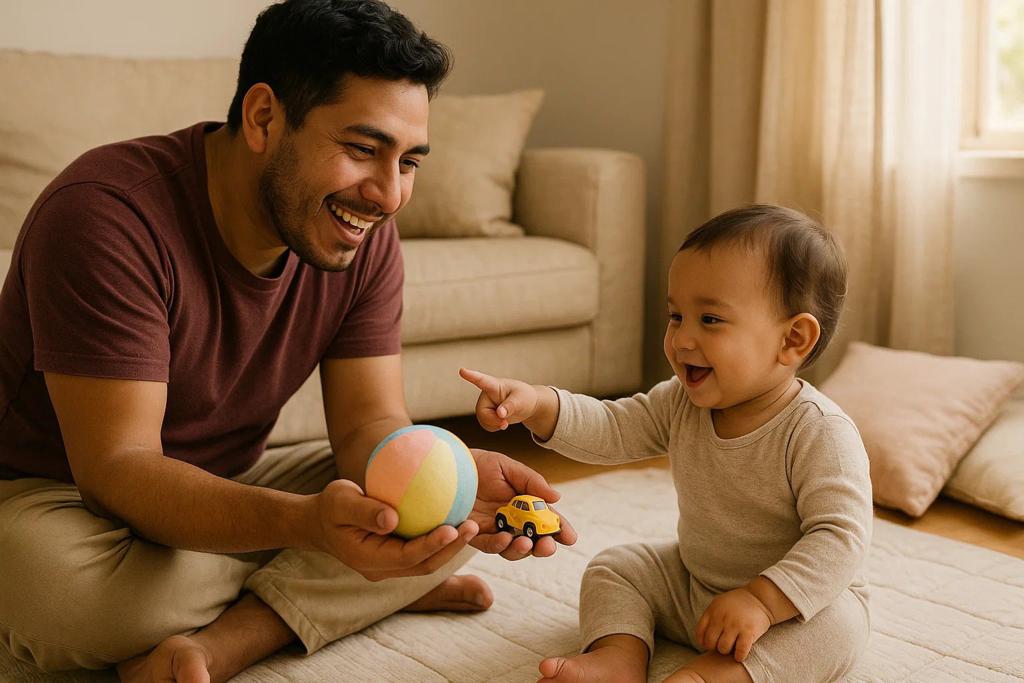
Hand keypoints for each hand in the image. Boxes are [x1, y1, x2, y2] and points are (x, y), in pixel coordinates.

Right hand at [312, 478, 477, 580]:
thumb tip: (392, 519)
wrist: (319, 523)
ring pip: (426, 561)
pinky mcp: (396, 557)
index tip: (453, 528)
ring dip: (450, 547)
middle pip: (425, 564)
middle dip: (451, 549)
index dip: (432, 545)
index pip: (407, 556)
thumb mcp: (340, 501)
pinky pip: (422, 551)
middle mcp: (382, 569)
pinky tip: (456, 518)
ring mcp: (389, 566)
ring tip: (472, 525)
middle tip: (473, 526)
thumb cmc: (329, 506)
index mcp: (368, 560)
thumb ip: (363, 510)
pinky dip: (440, 539)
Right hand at [459, 367, 539, 430]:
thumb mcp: (521, 400)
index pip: (482, 380)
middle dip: (494, 420)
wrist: (526, 405)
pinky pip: (486, 425)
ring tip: (506, 420)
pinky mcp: (485, 413)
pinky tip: (502, 422)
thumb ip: (510, 406)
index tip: (462, 370)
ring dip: (496, 424)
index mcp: (494, 385)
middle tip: (506, 422)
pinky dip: (495, 427)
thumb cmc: (524, 398)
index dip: (471, 376)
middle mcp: (486, 394)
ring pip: (483, 420)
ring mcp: (484, 404)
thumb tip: (499, 414)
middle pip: (482, 412)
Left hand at [466, 448, 577, 559]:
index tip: (571, 538)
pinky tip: (505, 538)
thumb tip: (557, 497)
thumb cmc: (480, 464)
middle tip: (548, 546)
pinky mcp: (473, 534)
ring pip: (511, 549)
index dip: (560, 530)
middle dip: (543, 547)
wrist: (449, 465)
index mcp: (524, 505)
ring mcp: (493, 529)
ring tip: (526, 544)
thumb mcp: (508, 467)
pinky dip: (498, 544)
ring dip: (522, 550)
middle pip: (532, 541)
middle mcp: (511, 521)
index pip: (546, 521)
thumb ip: (532, 482)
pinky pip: (487, 544)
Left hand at [695, 587, 772, 661]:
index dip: (703, 642)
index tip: (710, 644)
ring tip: (731, 648)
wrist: (759, 598)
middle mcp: (722, 618)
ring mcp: (735, 624)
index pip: (700, 633)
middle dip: (715, 647)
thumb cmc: (737, 604)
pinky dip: (739, 656)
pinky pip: (740, 650)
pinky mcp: (749, 631)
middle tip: (722, 646)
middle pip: (710, 642)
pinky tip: (740, 655)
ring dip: (726, 652)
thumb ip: (710, 618)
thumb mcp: (718, 604)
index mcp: (712, 611)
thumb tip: (702, 638)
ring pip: (723, 648)